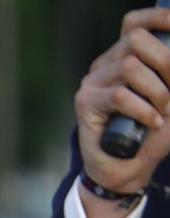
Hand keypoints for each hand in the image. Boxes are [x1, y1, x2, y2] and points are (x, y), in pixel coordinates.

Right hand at [76, 6, 169, 192]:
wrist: (127, 169)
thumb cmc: (152, 132)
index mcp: (124, 58)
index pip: (134, 23)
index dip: (156, 18)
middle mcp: (105, 66)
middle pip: (135, 40)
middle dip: (165, 62)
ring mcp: (92, 83)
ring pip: (129, 67)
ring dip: (156, 91)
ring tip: (162, 112)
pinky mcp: (85, 103)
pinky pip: (120, 95)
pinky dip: (143, 109)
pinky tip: (151, 123)